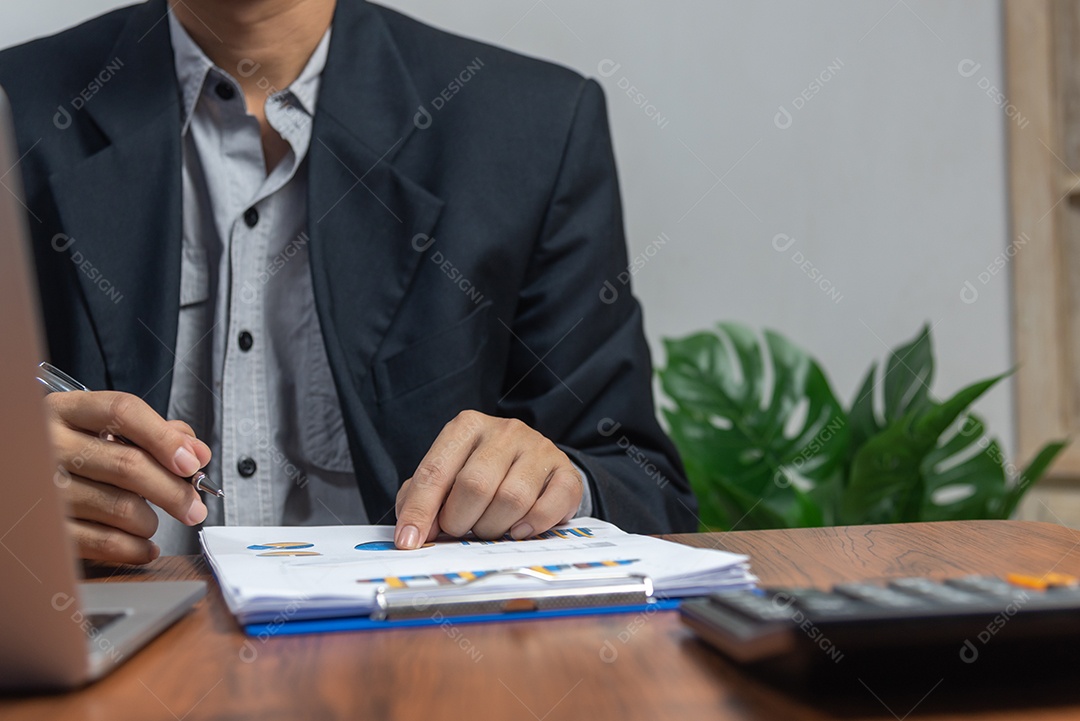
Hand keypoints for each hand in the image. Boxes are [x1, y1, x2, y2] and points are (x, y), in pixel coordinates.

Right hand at [45, 391, 211, 564]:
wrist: (17, 479)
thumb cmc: (71, 453)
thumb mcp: (100, 429)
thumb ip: (153, 432)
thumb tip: (196, 452)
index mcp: (65, 411)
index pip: (123, 412)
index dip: (165, 438)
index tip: (193, 462)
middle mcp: (49, 445)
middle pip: (128, 465)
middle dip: (174, 491)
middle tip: (195, 507)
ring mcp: (43, 487)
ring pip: (121, 508)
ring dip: (150, 521)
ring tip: (149, 520)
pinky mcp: (45, 527)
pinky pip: (103, 542)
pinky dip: (135, 548)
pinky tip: (144, 546)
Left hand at [394, 410, 582, 548]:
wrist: (534, 465)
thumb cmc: (482, 474)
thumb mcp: (446, 477)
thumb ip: (420, 499)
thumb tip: (411, 533)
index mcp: (467, 427)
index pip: (435, 471)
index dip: (420, 510)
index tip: (408, 541)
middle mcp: (505, 431)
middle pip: (475, 485)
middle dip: (461, 521)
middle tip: (460, 531)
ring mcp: (539, 448)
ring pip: (512, 499)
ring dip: (494, 528)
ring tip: (489, 528)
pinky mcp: (566, 471)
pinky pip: (548, 508)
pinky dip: (531, 527)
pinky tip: (519, 529)